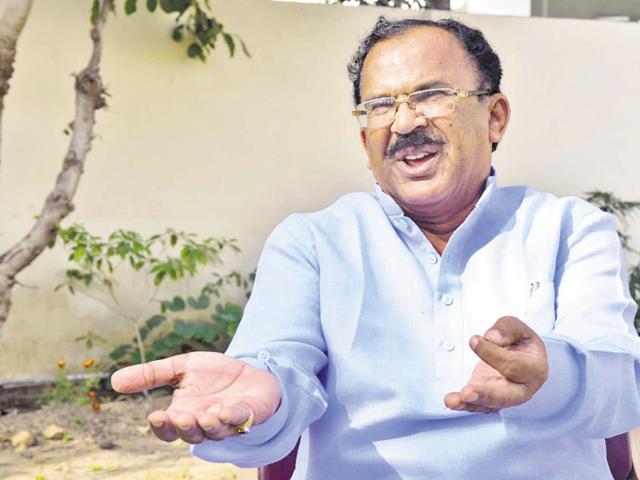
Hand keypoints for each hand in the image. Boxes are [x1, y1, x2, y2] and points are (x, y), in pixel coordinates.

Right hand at [110, 351, 280, 443]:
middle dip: (184, 428)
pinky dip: (235, 418)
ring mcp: (227, 421)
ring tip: (205, 417)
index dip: (161, 427)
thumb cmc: (214, 375)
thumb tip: (114, 380)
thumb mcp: (182, 367)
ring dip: (210, 426)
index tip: (154, 416)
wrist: (251, 371)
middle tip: (180, 417)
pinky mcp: (249, 413)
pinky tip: (227, 412)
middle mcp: (204, 422)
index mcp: (184, 413)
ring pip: (216, 432)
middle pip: (190, 434)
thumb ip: (152, 374)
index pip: (168, 429)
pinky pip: (242, 420)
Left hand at [444, 316, 547, 412]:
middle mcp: (523, 389)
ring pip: (489, 405)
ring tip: (453, 401)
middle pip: (505, 396)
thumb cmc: (518, 342)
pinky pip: (477, 406)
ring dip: (470, 403)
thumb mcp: (517, 328)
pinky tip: (451, 402)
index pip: (512, 364)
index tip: (473, 340)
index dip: (491, 352)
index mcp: (534, 369)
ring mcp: (505, 398)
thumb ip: (507, 329)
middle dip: (485, 395)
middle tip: (467, 393)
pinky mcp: (489, 401)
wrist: (517, 356)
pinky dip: (463, 405)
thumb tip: (491, 338)